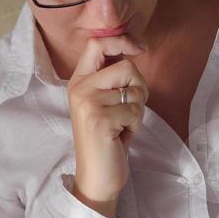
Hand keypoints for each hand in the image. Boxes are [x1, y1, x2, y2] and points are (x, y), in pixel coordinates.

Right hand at [66, 34, 148, 207]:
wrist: (96, 176)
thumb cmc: (106, 138)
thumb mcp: (103, 102)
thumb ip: (110, 78)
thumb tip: (134, 49)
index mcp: (78, 81)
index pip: (97, 44)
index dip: (122, 41)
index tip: (140, 48)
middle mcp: (79, 89)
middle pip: (126, 67)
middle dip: (139, 88)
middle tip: (130, 108)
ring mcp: (88, 104)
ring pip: (135, 90)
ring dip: (138, 111)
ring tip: (122, 125)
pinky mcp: (100, 120)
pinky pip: (135, 111)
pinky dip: (136, 125)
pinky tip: (121, 136)